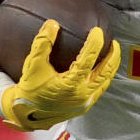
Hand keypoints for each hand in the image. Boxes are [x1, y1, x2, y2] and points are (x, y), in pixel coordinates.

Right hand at [0, 20, 119, 130]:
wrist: (26, 115)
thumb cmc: (29, 89)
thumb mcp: (32, 65)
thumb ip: (42, 44)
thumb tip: (52, 24)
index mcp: (70, 84)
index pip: (88, 60)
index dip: (95, 43)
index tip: (97, 31)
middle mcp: (81, 94)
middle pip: (106, 72)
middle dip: (113, 55)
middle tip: (114, 42)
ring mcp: (85, 102)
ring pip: (105, 82)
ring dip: (111, 66)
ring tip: (112, 53)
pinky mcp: (85, 106)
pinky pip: (100, 89)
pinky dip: (104, 77)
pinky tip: (103, 69)